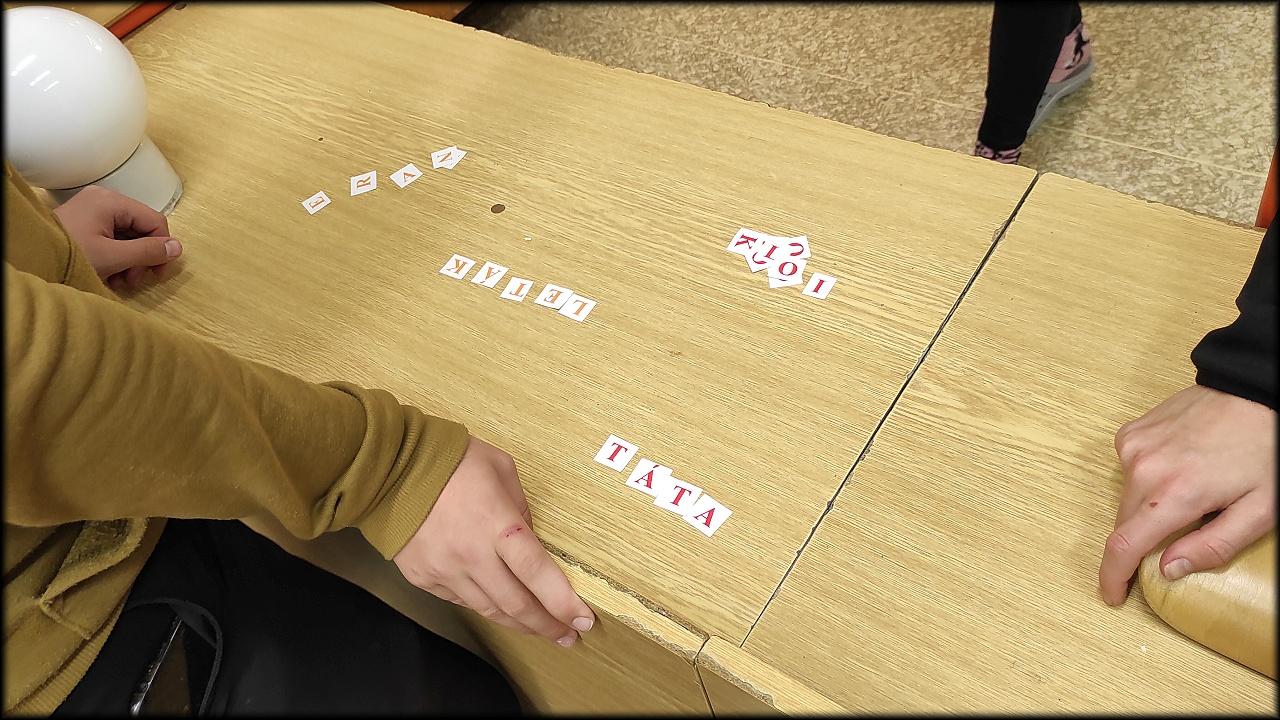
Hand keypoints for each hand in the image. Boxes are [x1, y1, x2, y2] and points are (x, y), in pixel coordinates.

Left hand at [52, 184, 181, 292]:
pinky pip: (112, 238)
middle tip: (134, 280)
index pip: (154, 221)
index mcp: (112, 201)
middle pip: (141, 229)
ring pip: (128, 236)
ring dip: (130, 261)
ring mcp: (93, 210)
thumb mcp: (113, 257)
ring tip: (119, 280)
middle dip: (142, 257)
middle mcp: (104, 200)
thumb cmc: (72, 256)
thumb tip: (178, 248)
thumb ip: (148, 251)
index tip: (159, 274)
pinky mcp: (86, 222)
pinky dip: (116, 257)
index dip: (162, 247)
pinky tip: (109, 273)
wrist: (31, 259)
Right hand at [393, 436, 595, 646]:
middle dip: (548, 626)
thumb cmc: (452, 460)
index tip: (583, 621)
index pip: (537, 573)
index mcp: (498, 525)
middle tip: (568, 636)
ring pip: (490, 611)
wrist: (391, 467)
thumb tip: (530, 538)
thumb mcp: (501, 470)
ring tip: (542, 631)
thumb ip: (521, 508)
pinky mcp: (425, 579)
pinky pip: (462, 601)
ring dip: (520, 625)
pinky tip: (501, 608)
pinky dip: (486, 606)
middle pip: (517, 604)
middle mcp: (472, 556)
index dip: (563, 602)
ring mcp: (446, 571)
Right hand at [1100, 384, 1275, 604]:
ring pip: (1127, 498)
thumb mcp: (1261, 510)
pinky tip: (1177, 468)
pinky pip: (1129, 470)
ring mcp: (1132, 448)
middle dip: (1141, 542)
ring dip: (1148, 508)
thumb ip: (1214, 546)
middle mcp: (1143, 469)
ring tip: (1189, 494)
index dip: (1113, 576)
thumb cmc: (1265, 449)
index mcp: (1174, 495)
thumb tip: (1168, 569)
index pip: (1123, 546)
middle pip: (1124, 524)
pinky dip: (1147, 479)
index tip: (1113, 593)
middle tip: (1175, 541)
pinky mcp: (1130, 433)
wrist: (1254, 392)